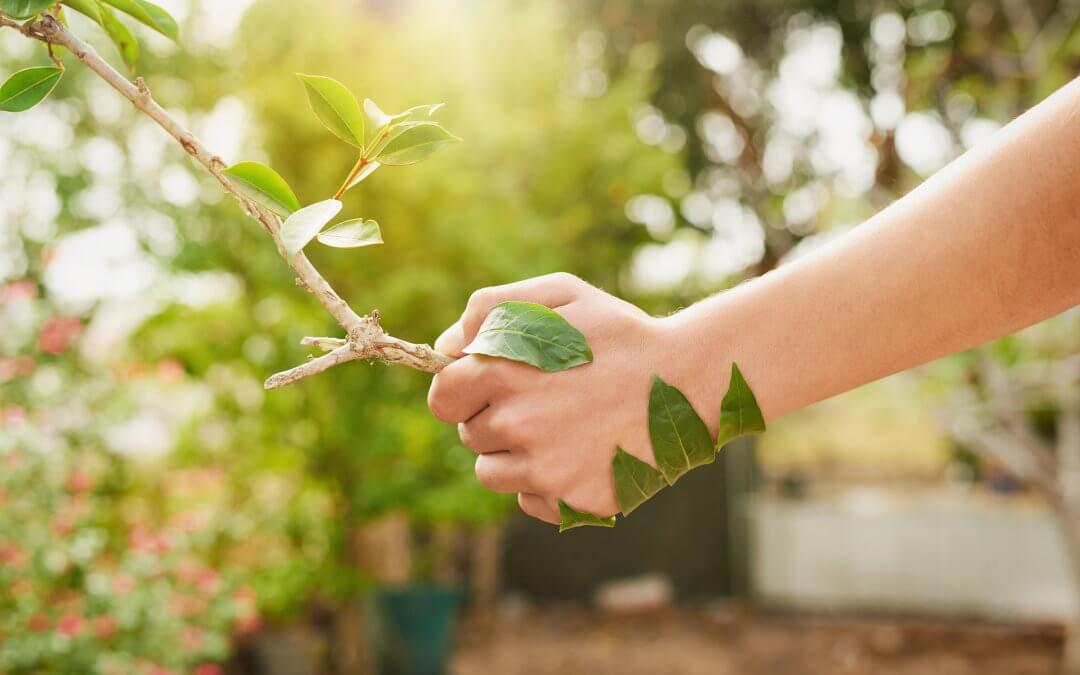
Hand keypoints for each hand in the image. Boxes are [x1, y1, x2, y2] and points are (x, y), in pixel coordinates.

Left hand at [428, 273, 704, 524]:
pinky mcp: (573, 502)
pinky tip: (583, 454)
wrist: (689, 379)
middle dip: (495, 418)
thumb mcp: (559, 295)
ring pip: (493, 473)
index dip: (461, 392)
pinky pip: (531, 501)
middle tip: (545, 400)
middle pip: (471, 435)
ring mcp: (546, 468)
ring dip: (514, 455)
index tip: (485, 388)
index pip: (443, 398)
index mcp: (503, 371)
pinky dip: (547, 485)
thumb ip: (491, 310)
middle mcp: (518, 424)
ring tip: (562, 428)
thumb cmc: (619, 333)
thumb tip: (447, 349)